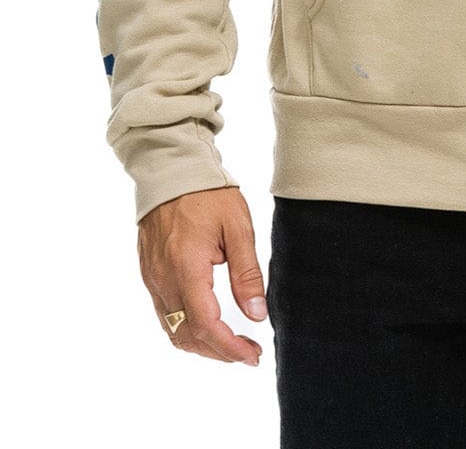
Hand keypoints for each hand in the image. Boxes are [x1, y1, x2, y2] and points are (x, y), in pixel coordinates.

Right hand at [138, 185, 267, 364]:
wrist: (171, 170)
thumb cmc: (207, 193)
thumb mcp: (237, 227)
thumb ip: (246, 273)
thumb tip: (256, 314)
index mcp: (186, 267)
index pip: (206, 325)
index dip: (229, 348)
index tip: (252, 355)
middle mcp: (164, 279)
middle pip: (188, 336)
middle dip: (219, 352)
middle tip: (248, 352)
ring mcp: (152, 279)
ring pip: (173, 331)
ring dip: (202, 345)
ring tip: (231, 343)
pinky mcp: (149, 275)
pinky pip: (165, 315)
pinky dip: (186, 329)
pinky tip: (208, 324)